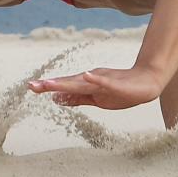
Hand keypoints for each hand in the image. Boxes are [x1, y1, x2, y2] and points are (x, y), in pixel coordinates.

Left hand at [27, 65, 164, 109]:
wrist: (147, 82)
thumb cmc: (122, 90)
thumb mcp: (96, 98)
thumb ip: (77, 98)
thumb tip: (56, 100)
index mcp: (86, 85)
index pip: (63, 86)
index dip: (47, 86)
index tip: (30, 86)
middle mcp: (91, 80)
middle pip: (68, 83)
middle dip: (50, 85)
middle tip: (32, 86)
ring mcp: (103, 81)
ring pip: (81, 82)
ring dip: (66, 83)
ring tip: (51, 84)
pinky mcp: (116, 83)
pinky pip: (104, 81)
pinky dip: (95, 79)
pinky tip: (87, 76)